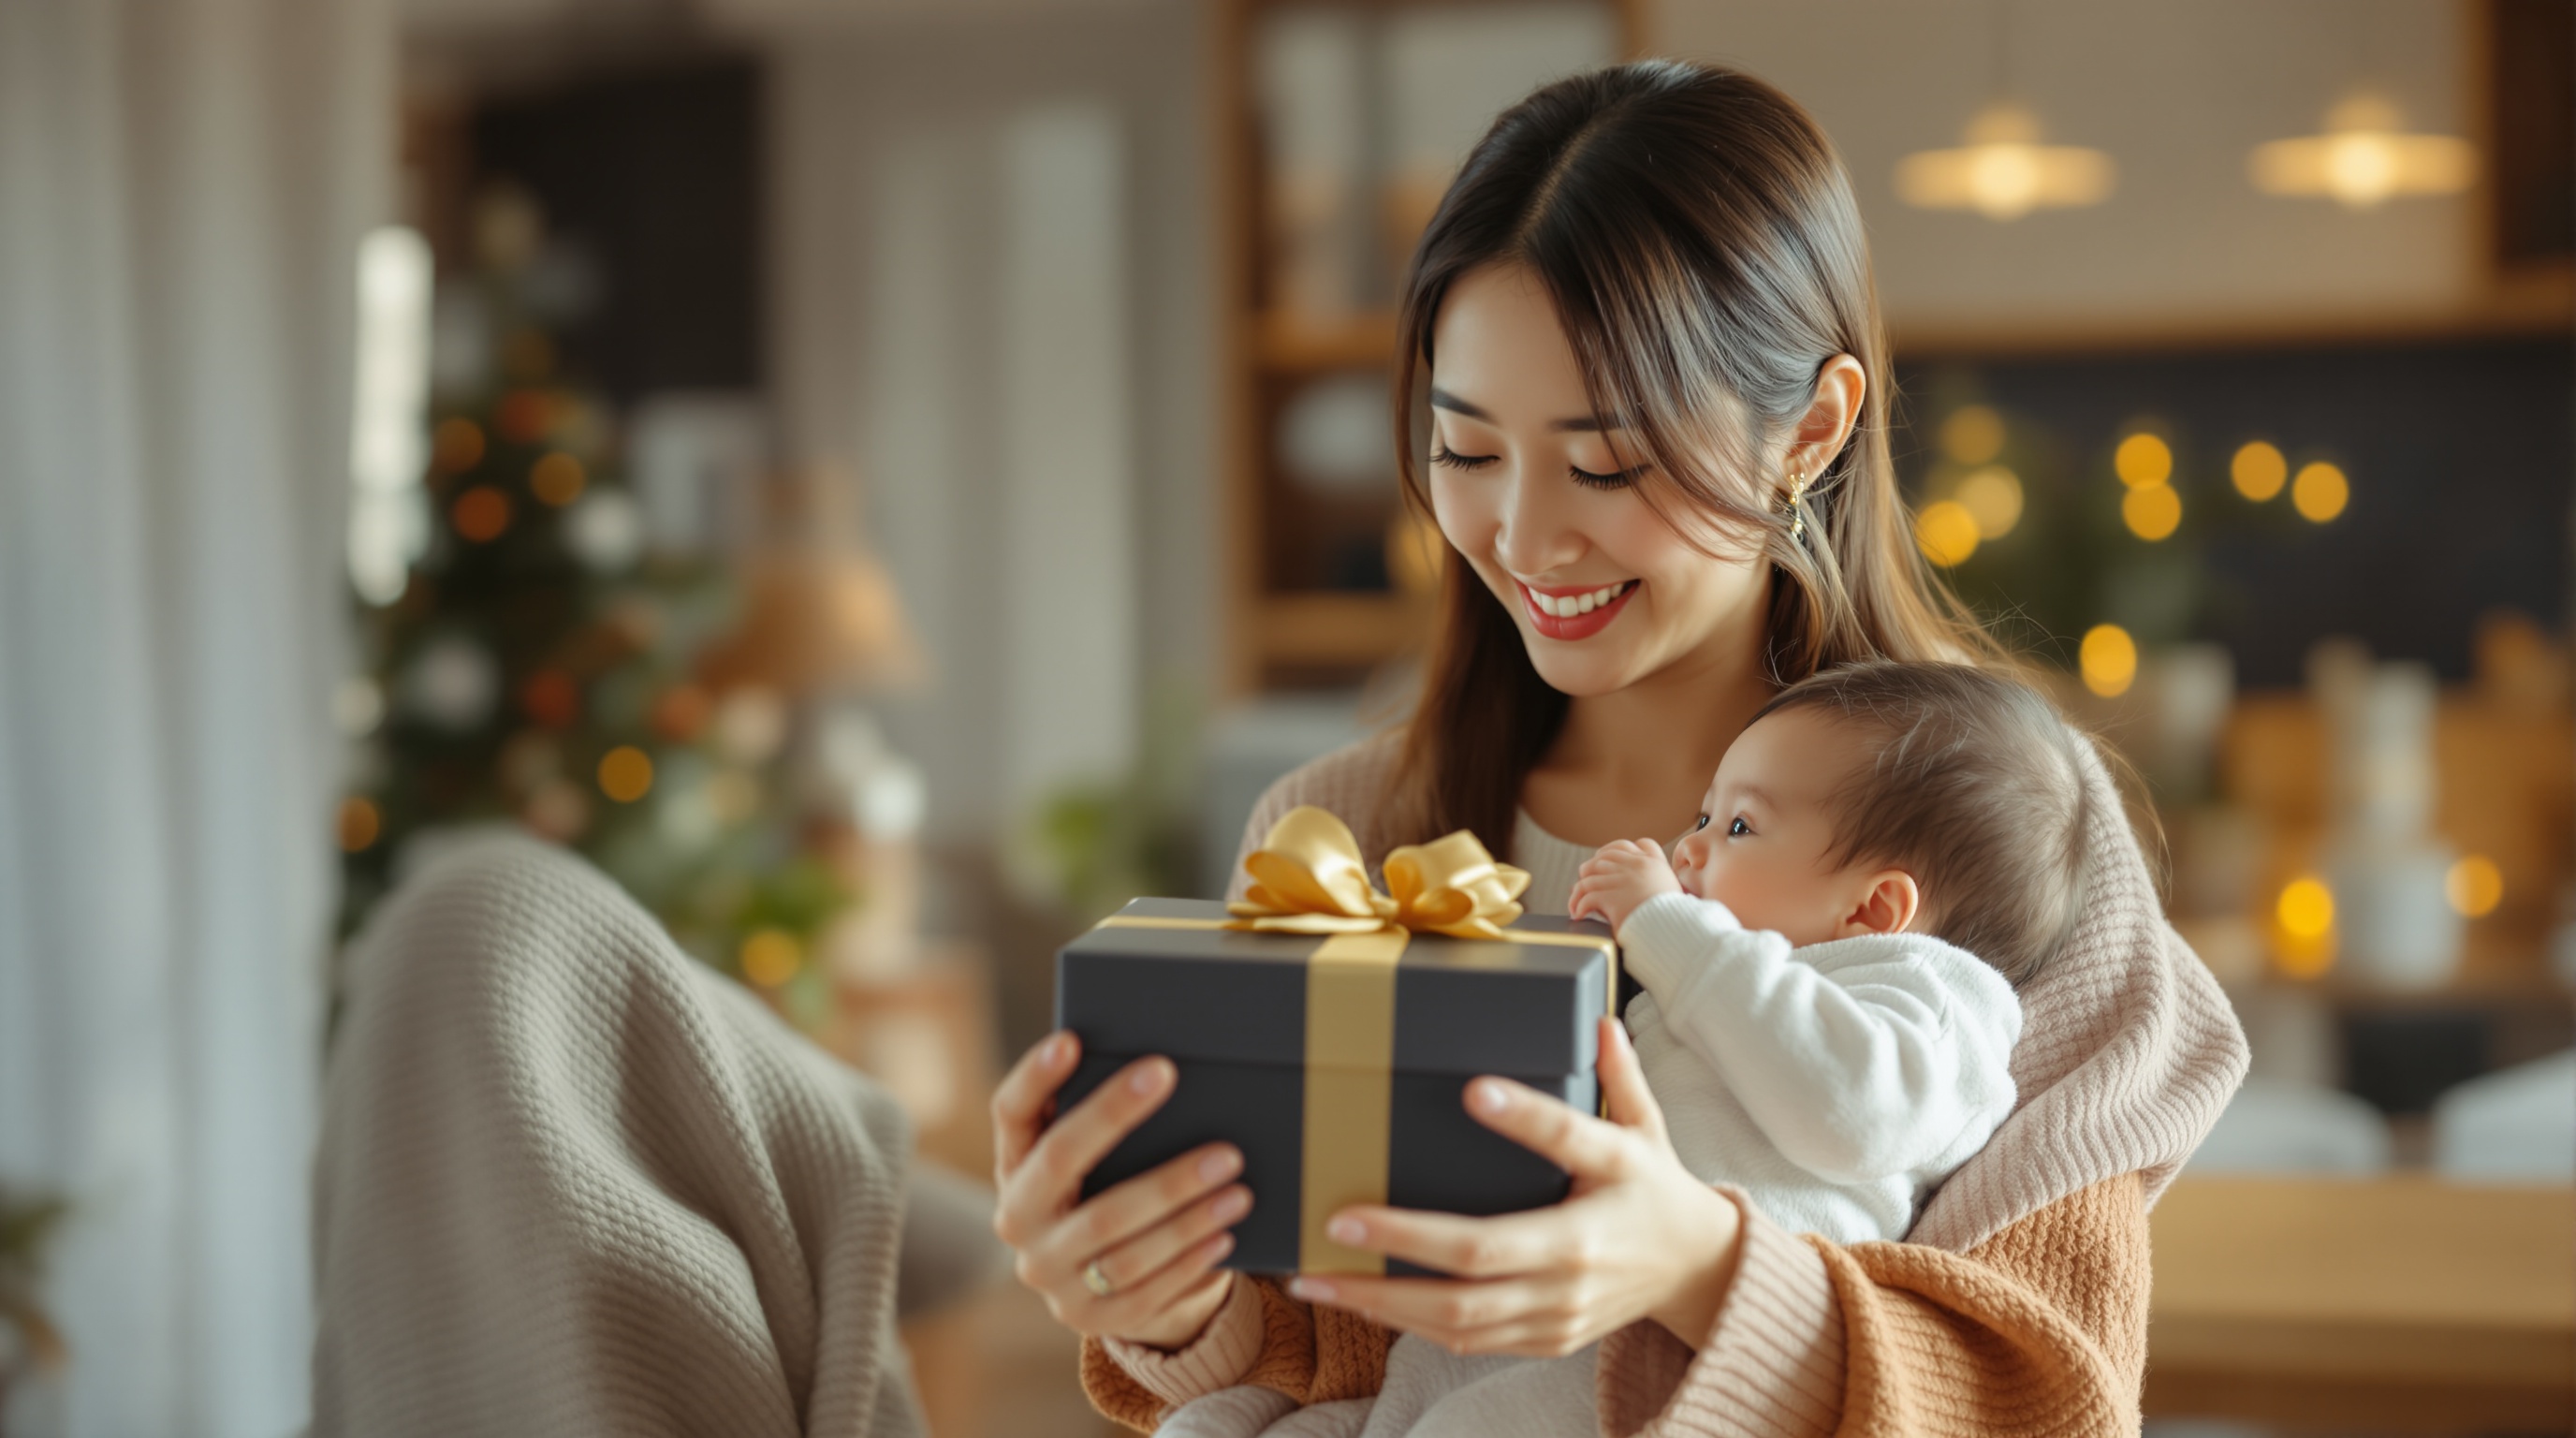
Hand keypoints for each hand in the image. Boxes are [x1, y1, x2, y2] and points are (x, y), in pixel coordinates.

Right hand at [991, 1032, 1246, 1348]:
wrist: (1102, 1282)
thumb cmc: (1109, 1189)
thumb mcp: (1095, 1158)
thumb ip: (1105, 1119)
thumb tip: (1159, 1067)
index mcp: (1014, 1166)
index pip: (1010, 1113)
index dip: (1034, 1076)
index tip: (1071, 1038)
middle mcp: (1018, 1220)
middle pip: (1061, 1162)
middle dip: (1114, 1117)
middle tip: (1170, 1076)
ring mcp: (1051, 1275)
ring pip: (1114, 1238)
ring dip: (1180, 1207)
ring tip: (1235, 1180)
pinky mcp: (1089, 1316)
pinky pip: (1143, 1289)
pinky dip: (1187, 1259)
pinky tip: (1224, 1233)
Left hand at [1280, 1018, 1742, 1357]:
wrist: (1699, 1273)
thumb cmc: (1659, 1191)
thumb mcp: (1646, 1130)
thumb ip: (1621, 1076)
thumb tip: (1600, 1021)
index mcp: (1610, 1186)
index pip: (1565, 1146)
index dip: (1523, 1117)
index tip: (1472, 1089)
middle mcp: (1578, 1258)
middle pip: (1480, 1259)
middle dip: (1400, 1244)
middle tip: (1336, 1223)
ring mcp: (1558, 1308)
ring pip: (1461, 1314)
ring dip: (1383, 1301)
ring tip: (1318, 1279)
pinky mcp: (1544, 1338)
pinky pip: (1468, 1338)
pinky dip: (1410, 1325)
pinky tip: (1362, 1303)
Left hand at [1568, 838, 1680, 933]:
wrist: (1674, 933)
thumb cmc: (1674, 919)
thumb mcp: (1673, 892)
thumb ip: (1656, 882)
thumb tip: (1635, 888)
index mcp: (1655, 863)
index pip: (1637, 844)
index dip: (1619, 849)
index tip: (1608, 859)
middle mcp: (1638, 866)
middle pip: (1607, 855)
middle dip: (1593, 867)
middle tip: (1586, 881)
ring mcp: (1624, 879)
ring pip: (1590, 875)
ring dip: (1579, 889)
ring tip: (1577, 902)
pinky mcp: (1612, 896)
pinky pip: (1586, 896)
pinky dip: (1578, 905)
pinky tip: (1579, 914)